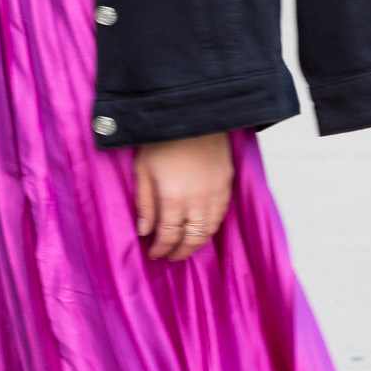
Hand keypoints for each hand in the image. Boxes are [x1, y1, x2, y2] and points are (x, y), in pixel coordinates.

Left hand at [134, 133, 233, 261]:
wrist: (192, 113)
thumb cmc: (162, 140)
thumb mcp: (143, 170)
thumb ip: (145, 204)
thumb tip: (144, 231)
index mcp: (174, 197)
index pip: (169, 235)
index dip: (161, 249)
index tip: (154, 254)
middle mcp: (198, 200)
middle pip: (193, 238)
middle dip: (181, 252)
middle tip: (171, 257)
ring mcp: (216, 192)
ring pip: (210, 229)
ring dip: (198, 243)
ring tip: (186, 247)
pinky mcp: (227, 183)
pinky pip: (222, 214)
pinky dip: (211, 227)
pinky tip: (201, 228)